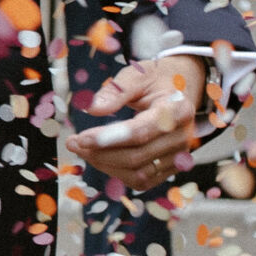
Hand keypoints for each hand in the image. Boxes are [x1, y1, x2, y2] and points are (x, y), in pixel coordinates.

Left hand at [73, 56, 204, 191]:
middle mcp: (182, 137)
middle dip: (100, 154)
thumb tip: (92, 109)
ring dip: (105, 165)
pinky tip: (100, 158)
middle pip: (137, 157)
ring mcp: (179, 156)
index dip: (108, 139)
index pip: (140, 132)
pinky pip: (141, 181)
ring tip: (83, 150)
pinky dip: (117, 173)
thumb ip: (116, 91)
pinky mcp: (171, 168)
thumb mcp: (137, 75)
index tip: (81, 138)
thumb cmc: (156, 80)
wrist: (181, 90)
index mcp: (177, 110)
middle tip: (73, 142)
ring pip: (138, 174)